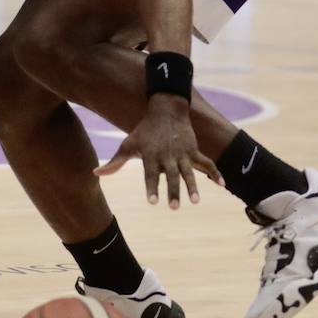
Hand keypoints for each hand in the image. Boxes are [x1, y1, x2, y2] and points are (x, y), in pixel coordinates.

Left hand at [94, 95, 222, 208]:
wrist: (166, 110)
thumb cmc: (144, 131)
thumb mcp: (128, 144)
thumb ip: (114, 163)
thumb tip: (95, 174)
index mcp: (150, 155)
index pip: (150, 174)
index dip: (151, 187)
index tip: (152, 202)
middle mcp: (167, 155)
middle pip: (171, 176)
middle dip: (173, 191)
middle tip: (174, 207)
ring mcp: (183, 153)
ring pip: (189, 172)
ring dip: (193, 186)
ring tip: (195, 201)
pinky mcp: (194, 150)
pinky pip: (207, 163)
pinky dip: (216, 173)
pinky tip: (222, 185)